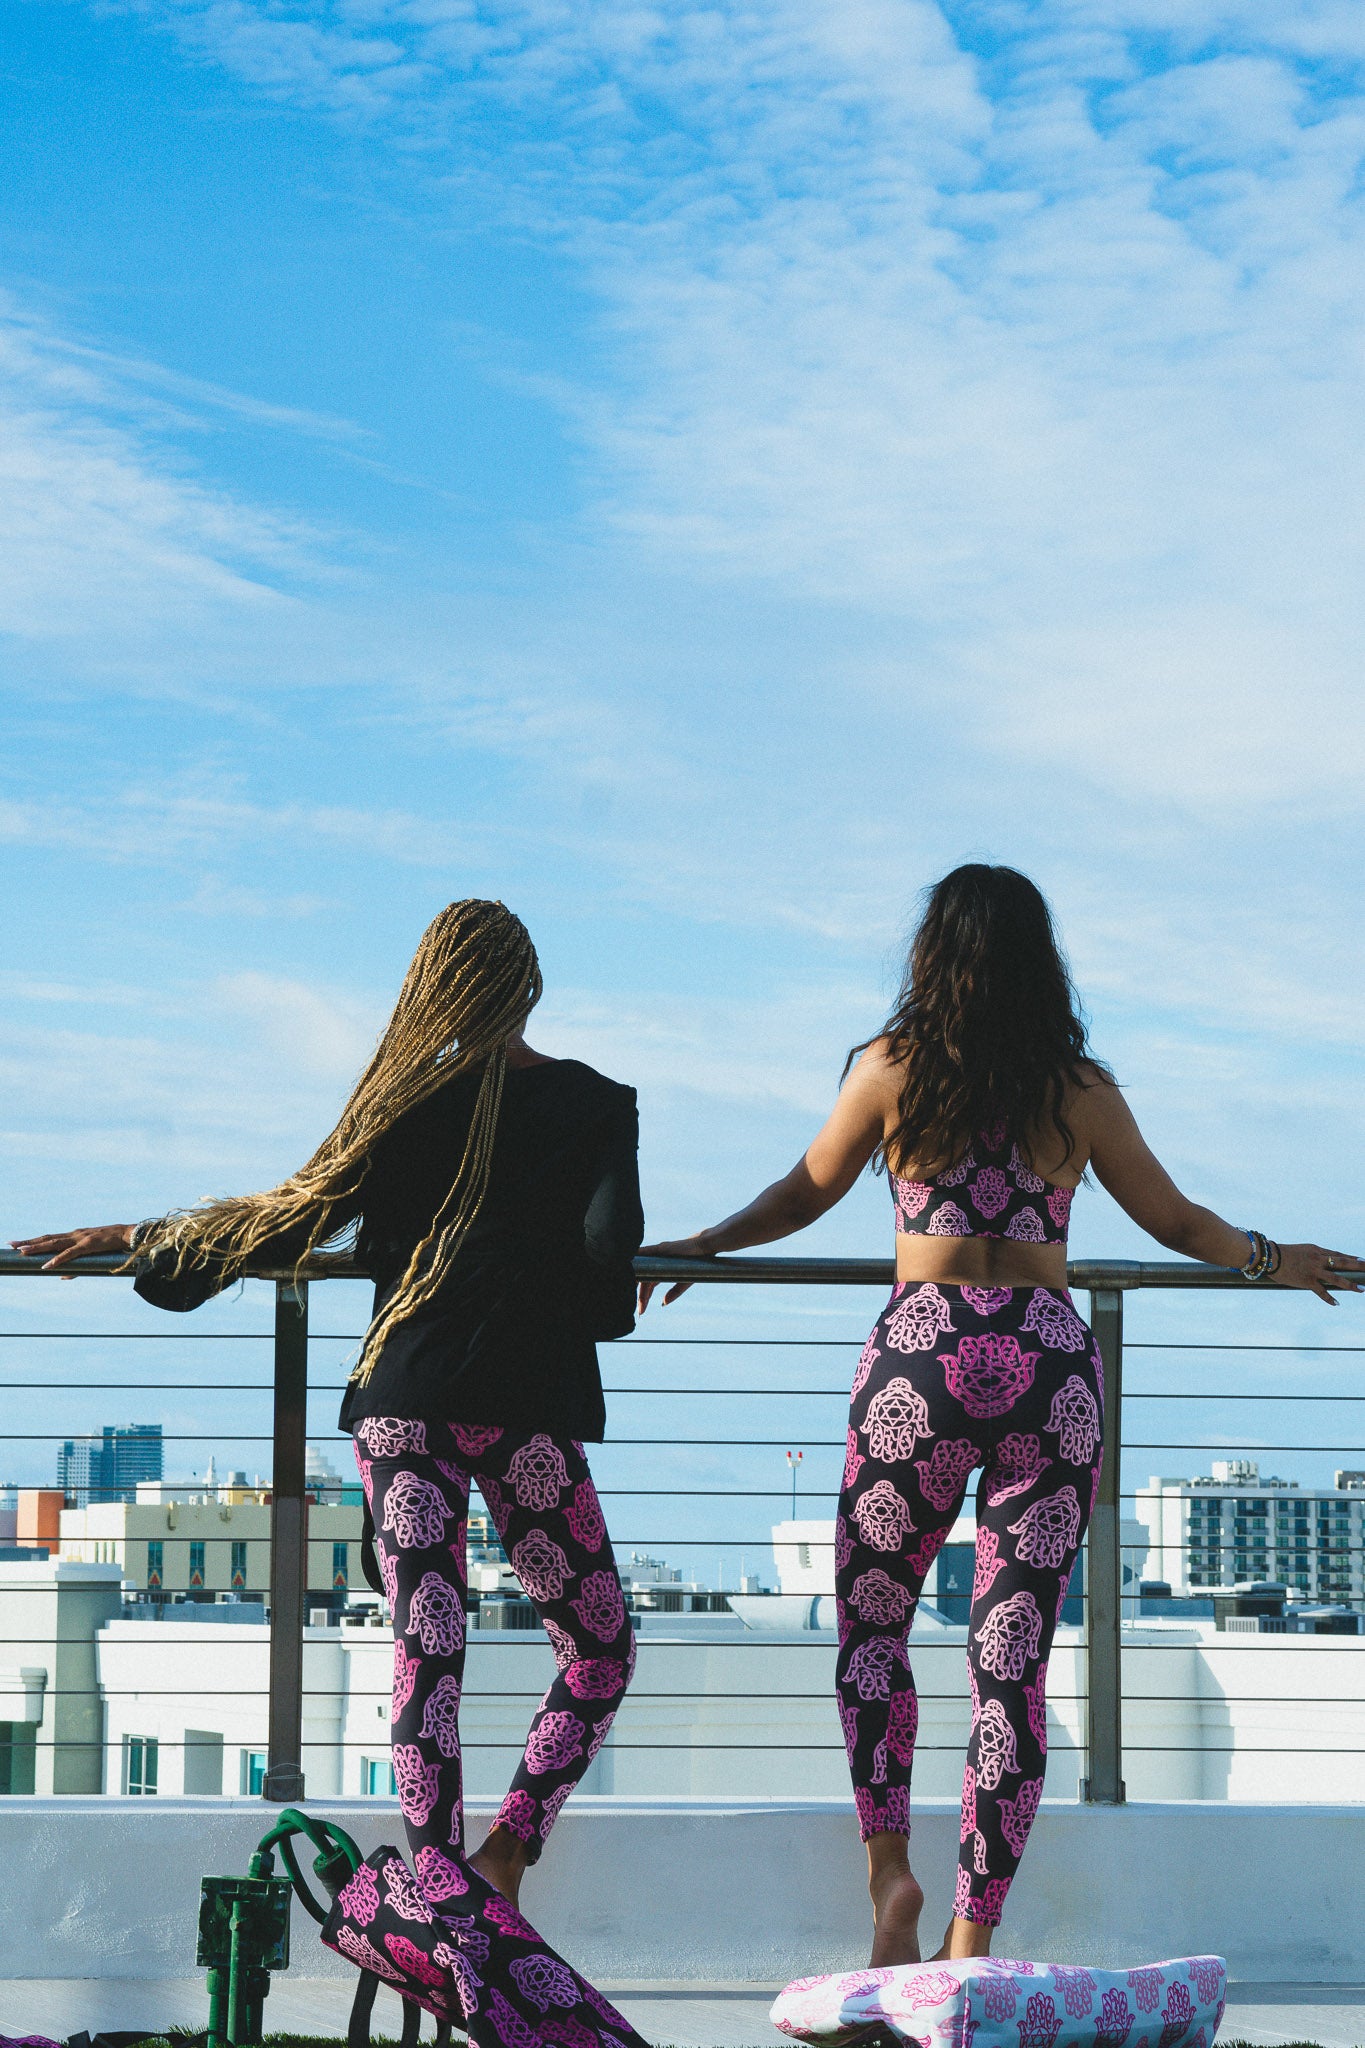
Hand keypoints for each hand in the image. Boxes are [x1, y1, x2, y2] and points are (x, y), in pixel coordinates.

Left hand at [9, 1225, 136, 1271]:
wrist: (130, 1235)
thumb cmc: (112, 1244)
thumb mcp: (92, 1254)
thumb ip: (76, 1264)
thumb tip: (62, 1276)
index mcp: (74, 1236)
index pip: (49, 1238)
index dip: (33, 1241)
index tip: (17, 1243)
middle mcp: (74, 1234)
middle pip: (46, 1238)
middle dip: (28, 1242)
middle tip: (11, 1244)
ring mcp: (80, 1238)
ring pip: (54, 1243)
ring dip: (37, 1247)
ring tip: (22, 1252)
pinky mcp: (88, 1245)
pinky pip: (70, 1253)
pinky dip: (58, 1259)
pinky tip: (47, 1265)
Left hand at [637, 1236, 713, 1312]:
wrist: (705, 1248)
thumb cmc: (697, 1262)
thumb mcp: (684, 1281)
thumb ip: (674, 1292)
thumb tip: (663, 1304)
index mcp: (661, 1268)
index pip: (648, 1284)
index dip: (644, 1297)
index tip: (641, 1310)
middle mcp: (657, 1261)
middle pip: (644, 1278)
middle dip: (640, 1295)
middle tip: (639, 1309)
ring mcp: (657, 1254)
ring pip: (643, 1269)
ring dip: (637, 1282)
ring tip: (633, 1294)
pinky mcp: (660, 1248)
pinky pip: (644, 1253)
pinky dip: (636, 1259)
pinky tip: (629, 1265)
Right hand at [1274, 1242, 1363, 1304]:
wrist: (1270, 1257)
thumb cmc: (1283, 1253)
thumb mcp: (1302, 1250)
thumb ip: (1313, 1256)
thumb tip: (1322, 1261)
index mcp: (1317, 1250)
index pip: (1338, 1254)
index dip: (1351, 1258)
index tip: (1362, 1259)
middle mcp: (1318, 1259)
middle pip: (1343, 1262)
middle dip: (1358, 1265)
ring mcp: (1314, 1270)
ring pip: (1336, 1278)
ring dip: (1350, 1284)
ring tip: (1361, 1289)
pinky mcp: (1307, 1281)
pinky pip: (1321, 1291)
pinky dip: (1329, 1298)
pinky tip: (1337, 1303)